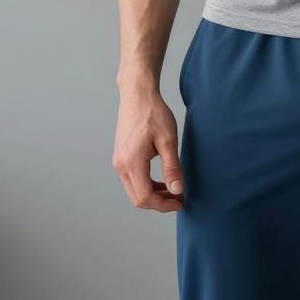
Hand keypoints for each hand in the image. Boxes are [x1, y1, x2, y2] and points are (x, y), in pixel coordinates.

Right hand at [112, 86, 184, 211]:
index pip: (145, 197)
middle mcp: (121, 166)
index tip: (180, 201)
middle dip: (158, 202)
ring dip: (153, 194)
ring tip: (172, 189)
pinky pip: (132, 180)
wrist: (137, 95)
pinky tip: (161, 179)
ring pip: (134, 190)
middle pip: (137, 198)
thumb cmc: (153, 113)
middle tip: (178, 197)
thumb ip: (172, 167)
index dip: (164, 204)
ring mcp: (118, 162)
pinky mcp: (120, 157)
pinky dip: (146, 184)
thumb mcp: (168, 140)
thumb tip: (177, 190)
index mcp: (132, 163)